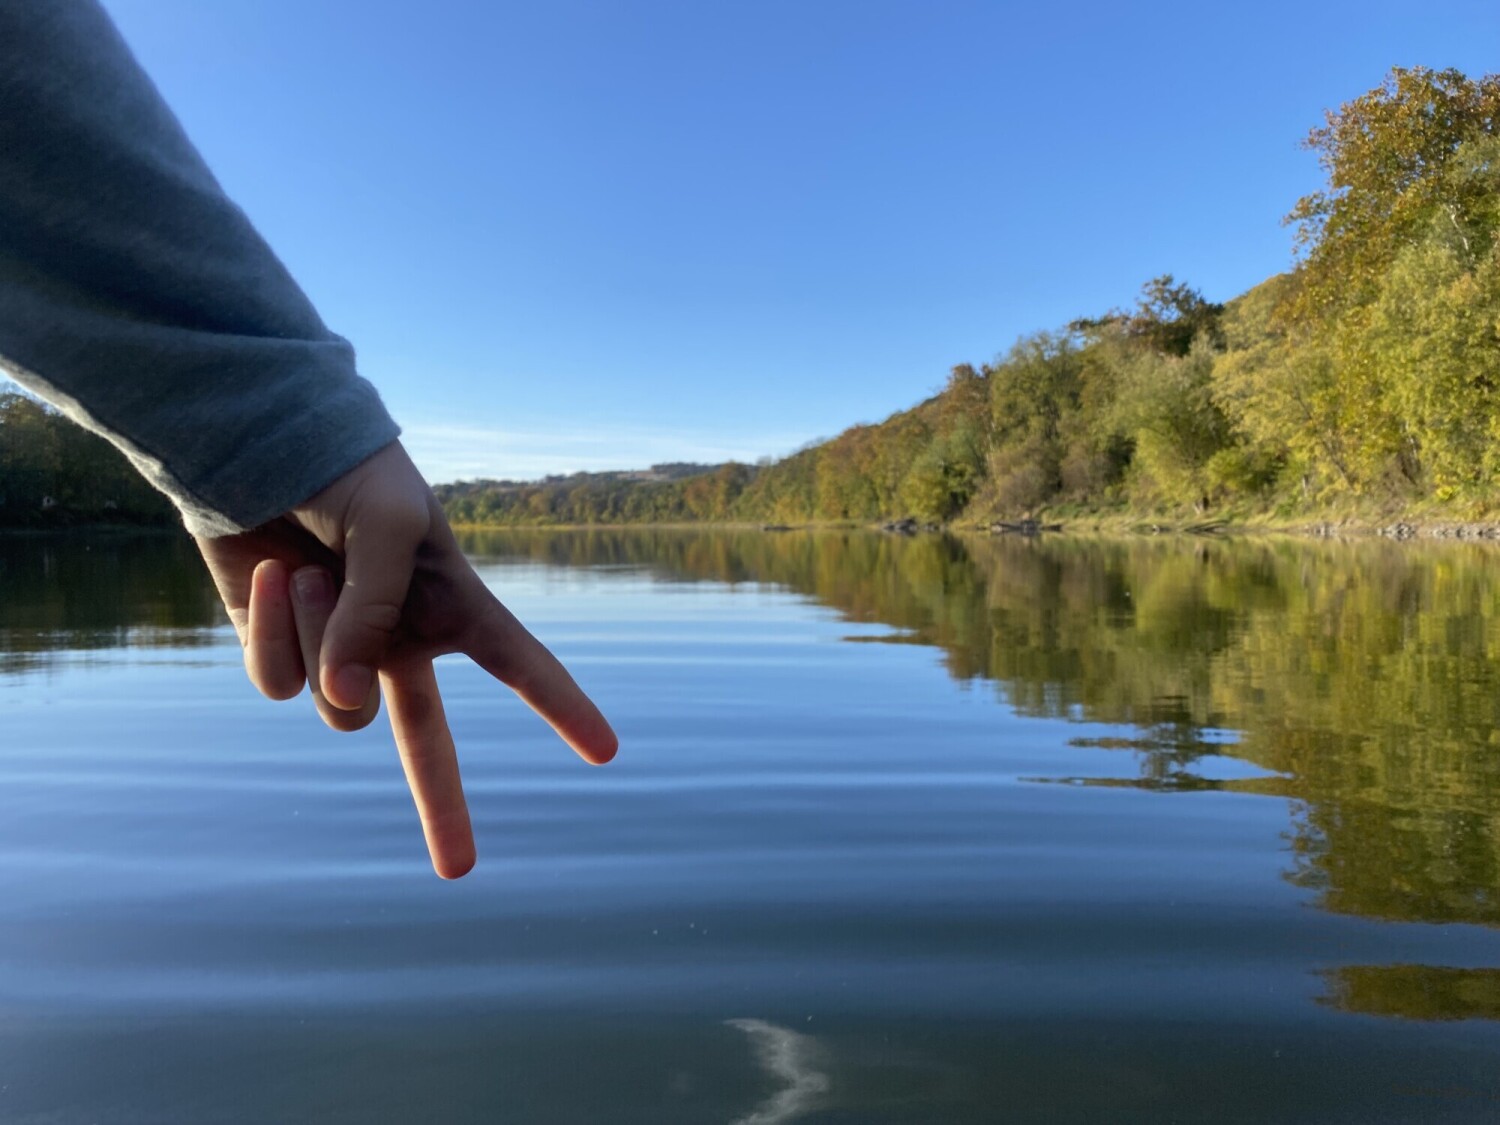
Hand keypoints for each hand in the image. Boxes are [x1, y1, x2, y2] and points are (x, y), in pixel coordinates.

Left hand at [195, 441, 616, 878]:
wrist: (258, 448)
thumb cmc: (349, 473)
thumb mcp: (387, 528)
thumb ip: (375, 617)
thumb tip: (342, 702)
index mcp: (450, 607)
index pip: (519, 663)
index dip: (564, 706)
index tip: (607, 752)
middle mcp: (399, 642)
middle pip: (428, 741)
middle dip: (444, 808)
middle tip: (458, 872)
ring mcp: (338, 655)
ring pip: (339, 705)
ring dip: (323, 633)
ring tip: (312, 569)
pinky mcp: (281, 654)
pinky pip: (282, 680)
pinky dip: (275, 627)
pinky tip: (272, 575)